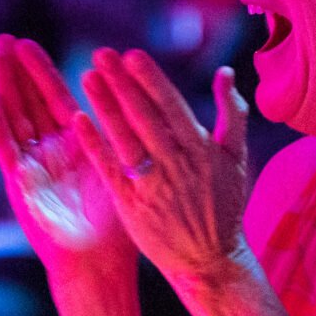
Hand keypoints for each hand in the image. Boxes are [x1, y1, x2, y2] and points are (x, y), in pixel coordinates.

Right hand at [0, 36, 133, 272]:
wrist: (98, 261)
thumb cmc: (115, 222)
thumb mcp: (119, 167)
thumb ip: (116, 132)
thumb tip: (130, 94)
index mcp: (76, 143)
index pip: (55, 96)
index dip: (41, 70)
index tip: (27, 41)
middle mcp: (51, 150)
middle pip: (30, 101)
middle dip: (17, 70)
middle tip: (3, 38)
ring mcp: (33, 165)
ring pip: (15, 117)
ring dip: (4, 86)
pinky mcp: (20, 183)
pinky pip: (6, 146)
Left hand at [74, 48, 250, 285]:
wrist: (210, 261)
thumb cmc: (224, 207)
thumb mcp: (236, 159)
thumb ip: (232, 113)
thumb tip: (225, 72)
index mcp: (201, 149)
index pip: (172, 106)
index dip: (150, 80)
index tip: (131, 55)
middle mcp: (176, 164)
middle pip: (145, 118)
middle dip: (122, 84)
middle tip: (102, 55)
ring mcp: (152, 186)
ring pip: (125, 139)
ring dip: (105, 107)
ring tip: (86, 77)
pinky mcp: (132, 206)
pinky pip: (110, 170)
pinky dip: (95, 146)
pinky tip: (78, 121)